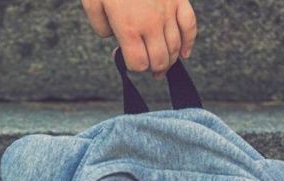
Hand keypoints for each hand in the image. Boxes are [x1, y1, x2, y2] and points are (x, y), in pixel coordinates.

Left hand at [81, 0, 196, 77]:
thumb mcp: (93, 3)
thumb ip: (101, 27)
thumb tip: (112, 38)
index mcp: (128, 27)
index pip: (138, 63)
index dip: (133, 67)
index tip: (128, 61)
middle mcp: (150, 24)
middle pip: (159, 60)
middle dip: (154, 69)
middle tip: (149, 70)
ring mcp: (167, 12)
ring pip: (176, 47)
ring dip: (170, 60)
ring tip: (163, 66)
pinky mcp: (178, 0)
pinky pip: (190, 26)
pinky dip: (189, 43)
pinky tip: (184, 54)